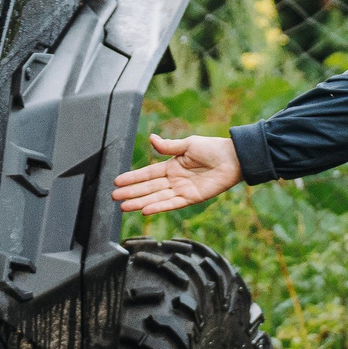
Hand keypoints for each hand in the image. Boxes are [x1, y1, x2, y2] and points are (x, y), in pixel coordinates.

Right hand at [111, 133, 241, 213]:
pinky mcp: (192, 199)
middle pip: (148, 188)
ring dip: (140, 202)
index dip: (132, 178)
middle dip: (131, 192)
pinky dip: (158, 207)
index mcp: (171, 166)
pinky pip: (172, 204)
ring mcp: (182, 190)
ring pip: (156, 197)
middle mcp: (174, 180)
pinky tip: (145, 210)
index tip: (117, 181)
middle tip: (114, 197)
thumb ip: (168, 146)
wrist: (233, 158)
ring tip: (123, 206)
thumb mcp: (188, 144)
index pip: (147, 173)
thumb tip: (152, 139)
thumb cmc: (213, 149)